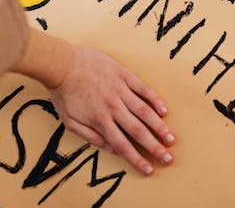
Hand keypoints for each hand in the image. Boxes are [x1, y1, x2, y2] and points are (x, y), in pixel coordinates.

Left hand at [48, 46, 175, 175]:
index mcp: (100, 120)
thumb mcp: (69, 121)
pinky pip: (144, 89)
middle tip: (169, 159)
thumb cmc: (64, 93)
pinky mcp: (124, 75)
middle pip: (138, 131)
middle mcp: (113, 107)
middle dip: (155, 147)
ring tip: (172, 138)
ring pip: (145, 111)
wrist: (62, 63)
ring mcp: (120, 90)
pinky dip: (155, 100)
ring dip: (160, 127)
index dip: (137, 159)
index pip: (122, 145)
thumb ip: (90, 137)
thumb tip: (110, 149)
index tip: (149, 170)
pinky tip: (164, 110)